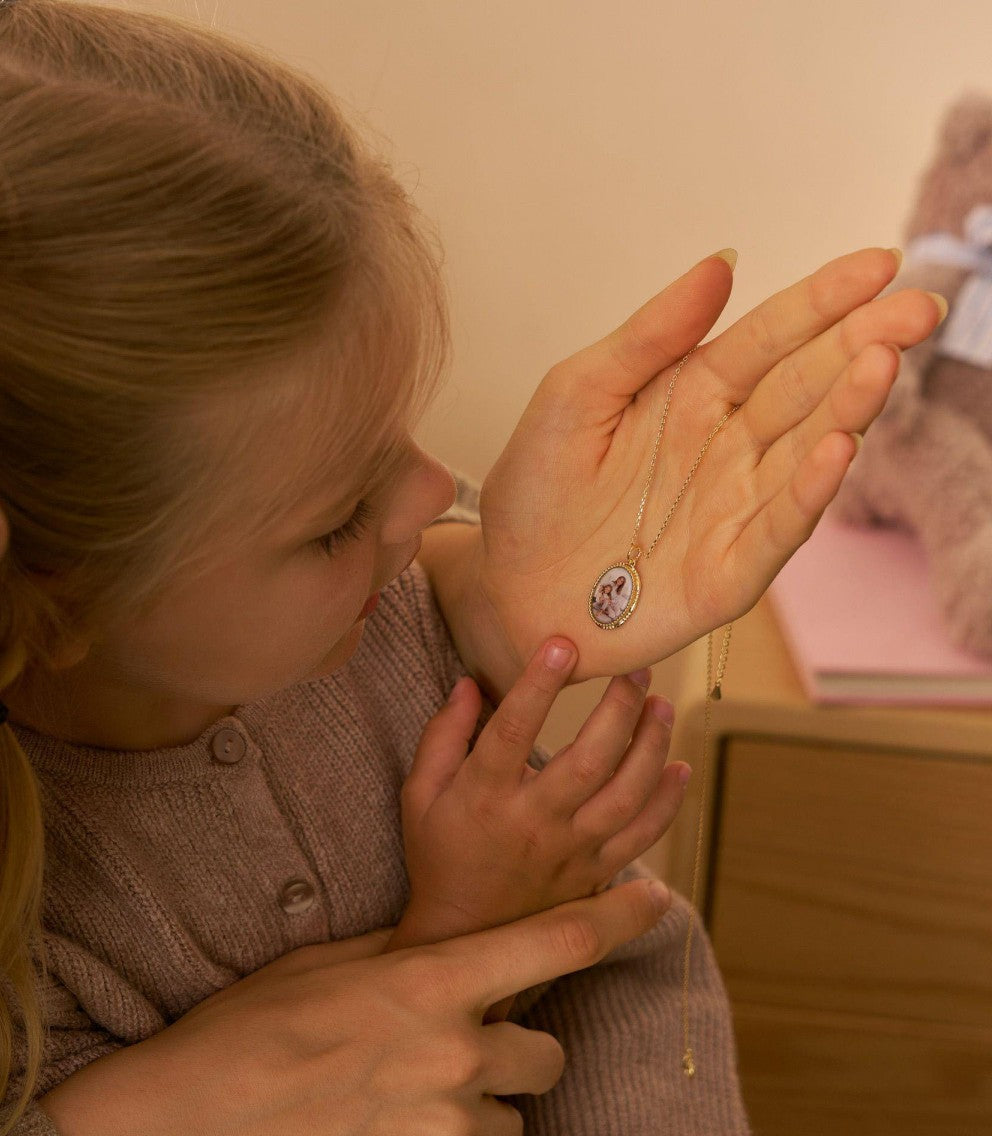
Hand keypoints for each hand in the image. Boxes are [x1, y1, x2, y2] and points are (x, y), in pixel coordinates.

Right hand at [39, 882, 670, 1135]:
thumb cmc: (237, 1038)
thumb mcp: (320, 971)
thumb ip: (399, 961)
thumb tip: (447, 951)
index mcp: (427, 983)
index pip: (551, 942)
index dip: (615, 918)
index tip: (656, 900)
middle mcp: (451, 1059)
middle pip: (544, 1058)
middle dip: (512, 1057)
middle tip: (450, 1059)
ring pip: (505, 1129)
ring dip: (467, 1121)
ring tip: (389, 1114)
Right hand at [387, 638, 684, 956]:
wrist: (464, 931)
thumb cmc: (439, 852)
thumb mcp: (420, 793)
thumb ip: (442, 735)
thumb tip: (468, 682)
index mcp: (485, 794)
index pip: (513, 730)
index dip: (538, 685)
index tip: (562, 644)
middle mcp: (533, 822)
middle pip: (588, 760)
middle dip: (618, 708)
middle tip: (636, 670)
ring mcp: (570, 850)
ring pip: (625, 795)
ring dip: (651, 747)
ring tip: (661, 706)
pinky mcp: (594, 872)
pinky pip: (642, 836)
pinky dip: (668, 803)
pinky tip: (680, 767)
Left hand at [450, 248, 945, 685]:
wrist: (506, 588)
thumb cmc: (536, 492)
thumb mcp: (575, 397)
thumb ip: (646, 338)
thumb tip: (723, 260)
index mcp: (691, 395)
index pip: (768, 338)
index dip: (821, 301)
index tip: (877, 264)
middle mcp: (726, 447)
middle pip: (803, 388)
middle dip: (861, 346)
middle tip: (916, 307)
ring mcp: (734, 510)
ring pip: (804, 452)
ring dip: (846, 410)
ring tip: (880, 363)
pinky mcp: (728, 574)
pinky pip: (775, 529)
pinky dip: (806, 493)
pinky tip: (837, 450)